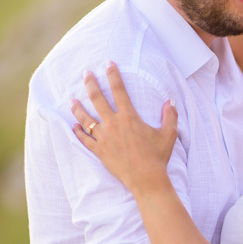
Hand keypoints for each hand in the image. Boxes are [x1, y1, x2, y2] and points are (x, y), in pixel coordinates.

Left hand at [71, 62, 177, 195]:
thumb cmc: (158, 156)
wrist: (146, 179)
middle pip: (97, 99)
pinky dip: (78, 131)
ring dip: (78, 108)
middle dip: (91, 84)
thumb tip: (170, 101)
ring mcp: (104, 138)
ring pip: (86, 118)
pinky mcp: (99, 151)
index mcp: (129, 117)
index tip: (108, 64)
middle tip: (86, 74)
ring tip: (72, 100)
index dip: (113, 74)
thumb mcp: (168, 134)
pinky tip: (74, 126)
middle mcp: (113, 124)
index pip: (119, 89)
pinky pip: (84, 139)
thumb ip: (170, 116)